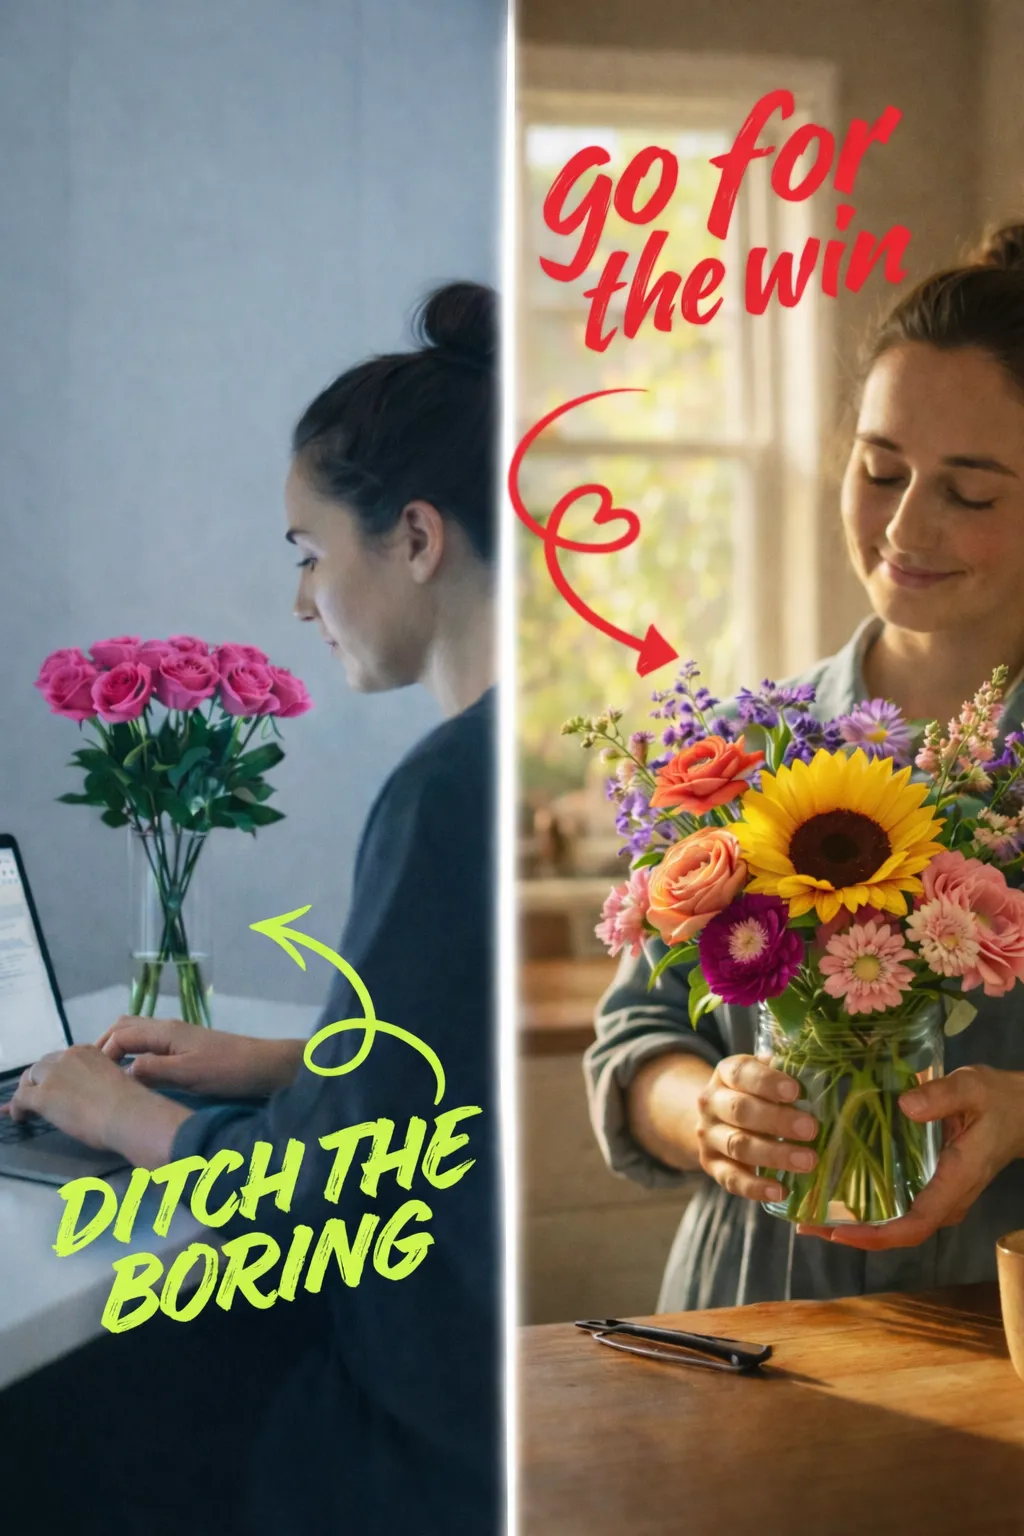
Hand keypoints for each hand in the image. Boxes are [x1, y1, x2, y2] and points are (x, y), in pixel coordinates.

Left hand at [0, 1044, 163, 1150]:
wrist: (127, 1114)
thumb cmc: (130, 1103)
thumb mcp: (114, 1081)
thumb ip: (98, 1081)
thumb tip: (92, 1095)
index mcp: (88, 1052)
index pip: (63, 1059)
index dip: (56, 1073)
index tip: (56, 1084)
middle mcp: (68, 1057)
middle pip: (43, 1065)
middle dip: (39, 1079)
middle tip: (41, 1096)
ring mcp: (53, 1075)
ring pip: (30, 1078)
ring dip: (28, 1091)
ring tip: (28, 1108)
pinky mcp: (42, 1095)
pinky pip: (20, 1098)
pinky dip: (17, 1108)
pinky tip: (21, 1118)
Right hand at [95, 1016, 301, 1097]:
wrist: (263, 1066)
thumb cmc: (228, 1070)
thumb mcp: (188, 1074)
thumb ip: (154, 1070)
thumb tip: (121, 1072)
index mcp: (165, 1031)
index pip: (120, 1035)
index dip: (102, 1054)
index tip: (94, 1079)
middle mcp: (167, 1028)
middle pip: (125, 1026)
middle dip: (104, 1045)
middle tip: (93, 1073)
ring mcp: (177, 1035)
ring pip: (137, 1032)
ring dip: (118, 1047)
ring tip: (108, 1073)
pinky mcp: (185, 1046)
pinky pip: (149, 1042)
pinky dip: (133, 1051)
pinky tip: (134, 1072)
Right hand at [695, 1053, 818, 1201]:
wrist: (716, 1116)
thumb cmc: (753, 1094)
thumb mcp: (763, 1075)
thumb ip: (784, 1075)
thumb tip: (817, 1081)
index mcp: (725, 1074)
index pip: (742, 1073)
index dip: (768, 1082)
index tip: (796, 1091)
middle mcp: (711, 1103)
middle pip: (740, 1110)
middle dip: (777, 1120)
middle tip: (811, 1129)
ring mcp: (709, 1136)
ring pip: (738, 1146)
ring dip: (775, 1155)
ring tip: (808, 1161)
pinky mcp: (712, 1165)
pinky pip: (732, 1179)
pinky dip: (757, 1187)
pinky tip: (782, 1190)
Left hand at [797, 1064, 1023, 1249]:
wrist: (1019, 1110)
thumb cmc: (995, 1100)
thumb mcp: (971, 1087)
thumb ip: (941, 1096)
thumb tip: (905, 1105)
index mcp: (956, 1180)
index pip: (917, 1223)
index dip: (877, 1235)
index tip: (840, 1231)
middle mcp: (947, 1198)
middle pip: (899, 1232)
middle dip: (854, 1234)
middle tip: (807, 1223)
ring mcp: (940, 1196)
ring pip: (897, 1223)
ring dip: (856, 1224)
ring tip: (811, 1213)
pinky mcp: (933, 1186)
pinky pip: (899, 1207)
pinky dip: (868, 1208)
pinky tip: (837, 1192)